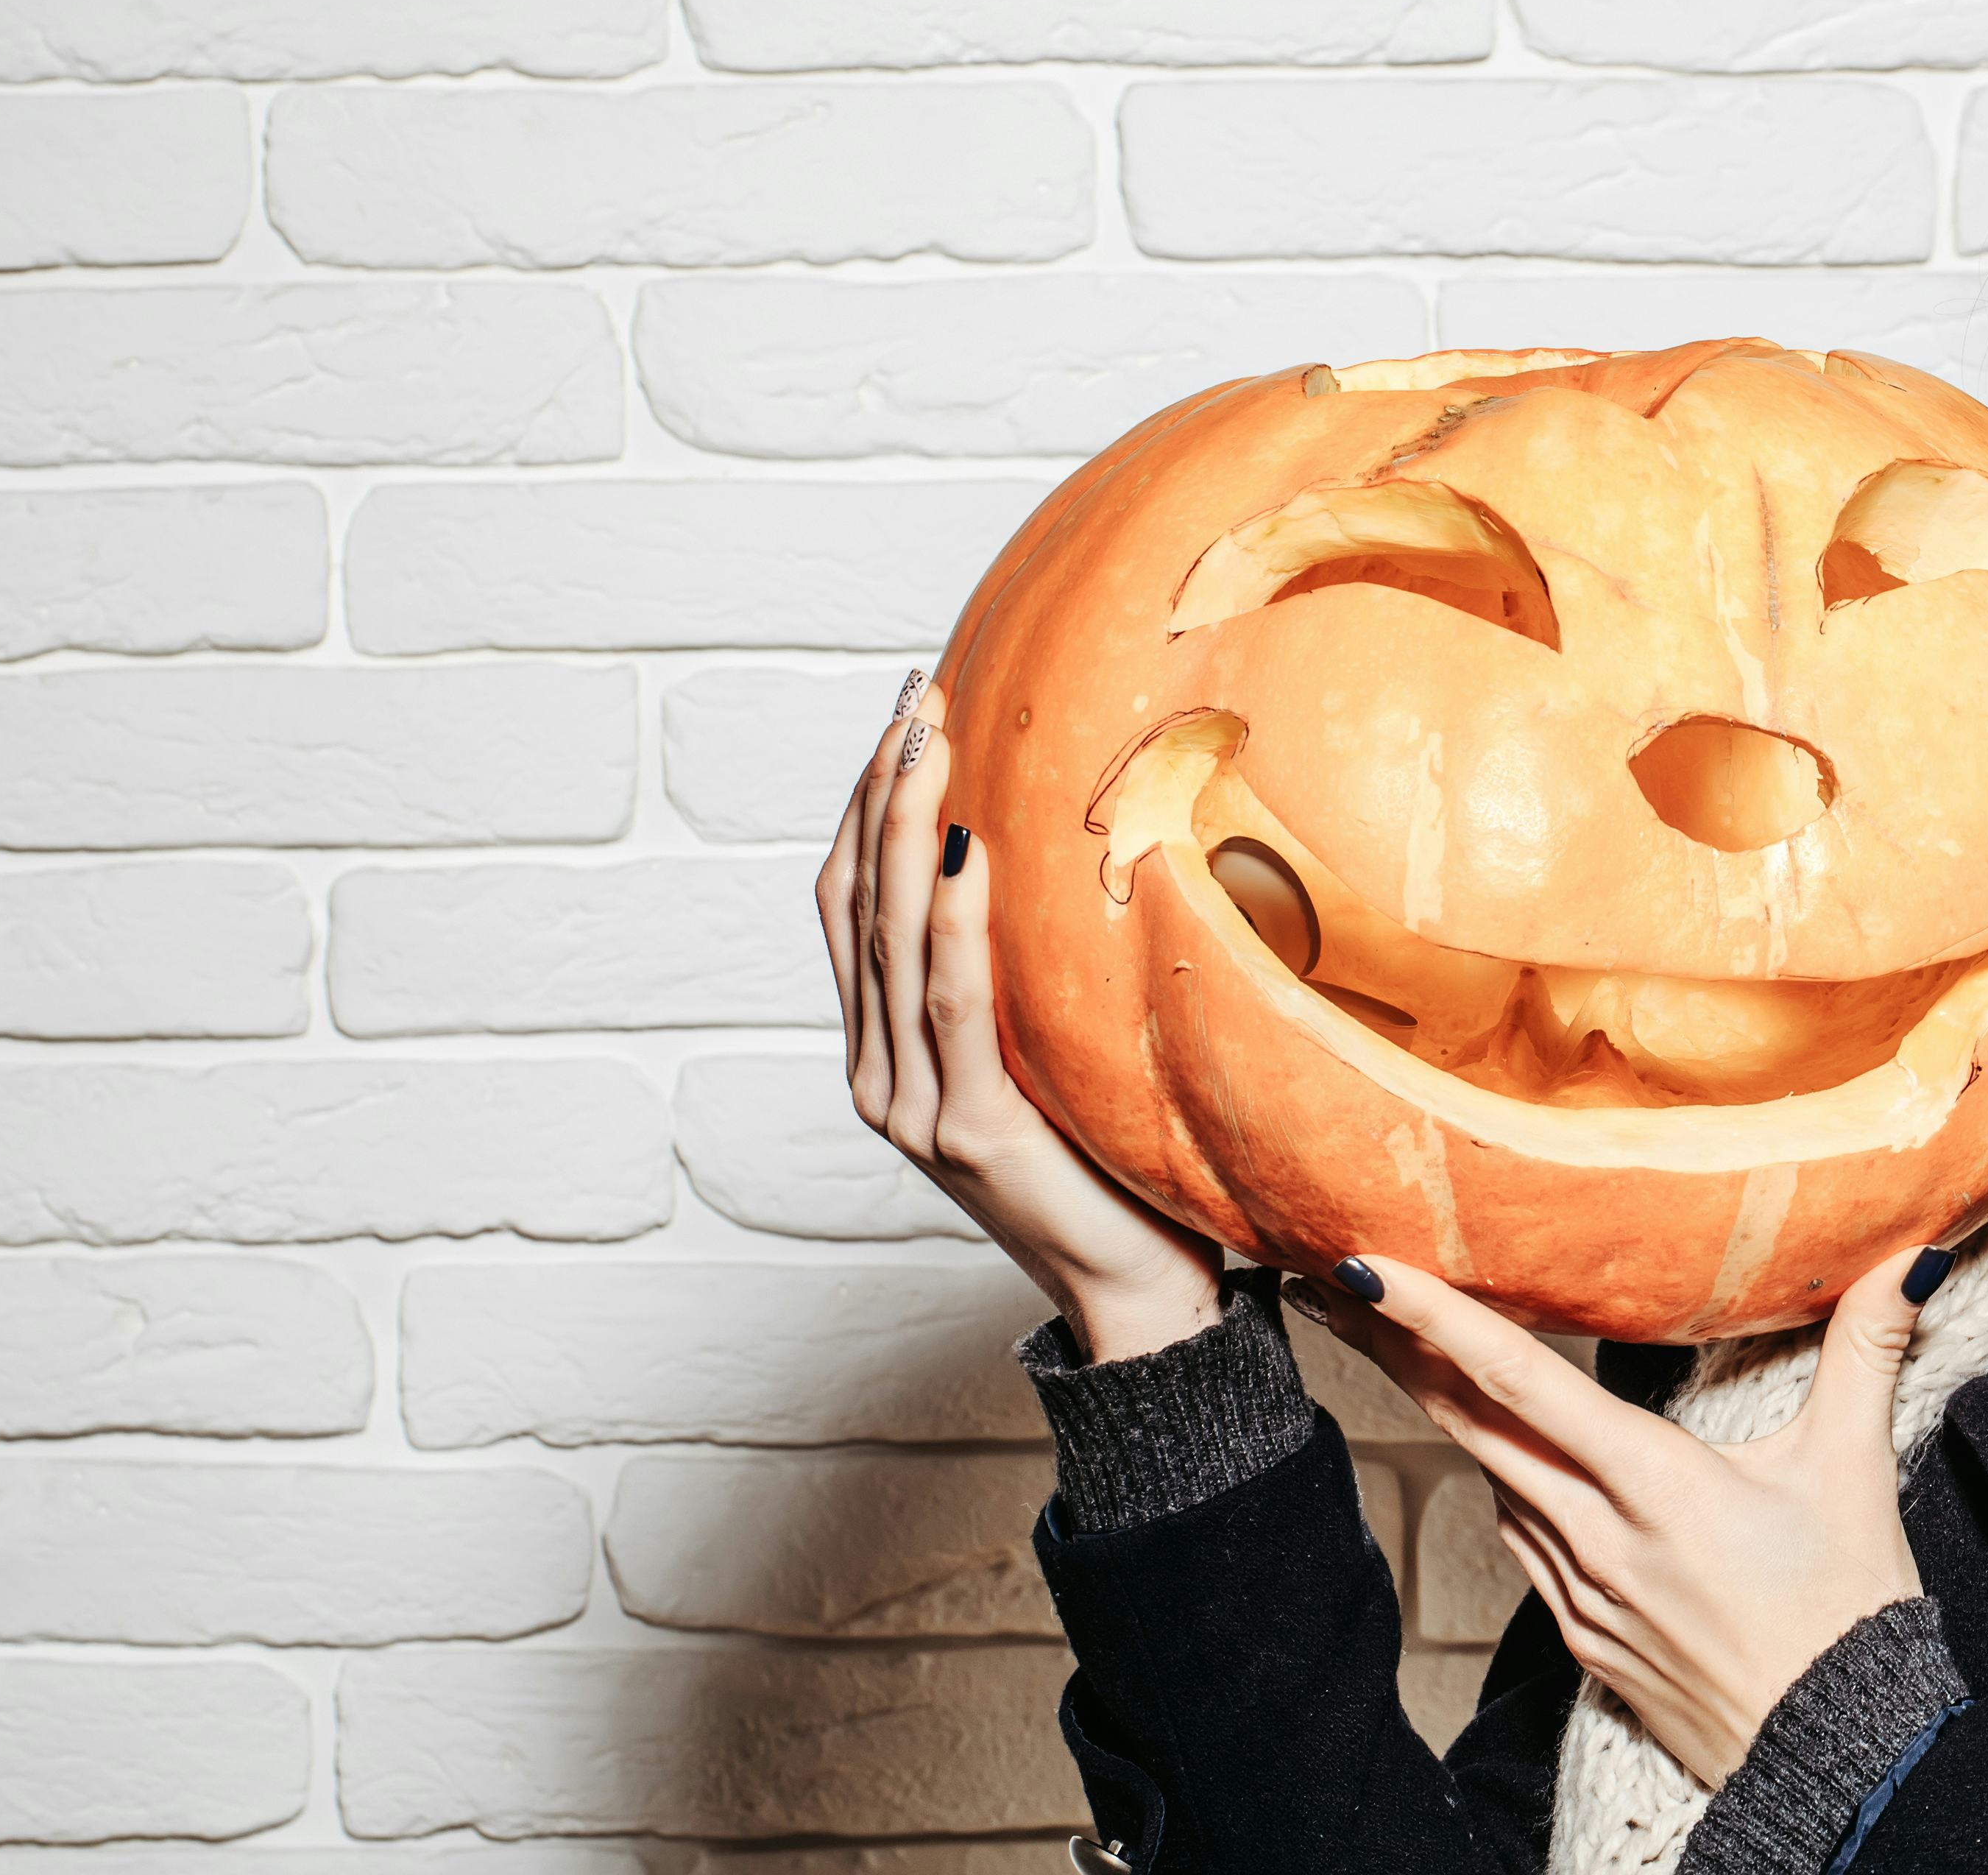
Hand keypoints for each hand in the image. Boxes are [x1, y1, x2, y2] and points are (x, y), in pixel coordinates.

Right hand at [816, 675, 1224, 1362]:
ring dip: (906, 828)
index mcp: (883, 1052)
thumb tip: (1039, 856)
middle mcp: (879, 1076)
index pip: (849, 906)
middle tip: (912, 699)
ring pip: (889, 940)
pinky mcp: (965, 1130)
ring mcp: (911, 1106)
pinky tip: (968, 853)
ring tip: (926, 741)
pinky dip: (953, 923)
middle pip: (856, 906)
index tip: (900, 718)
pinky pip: (950, 1007)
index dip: (863, 807)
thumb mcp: (1041, 1051)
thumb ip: (1011, 980)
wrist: (1137, 1289)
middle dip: (878, 793)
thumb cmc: (1106, 1162)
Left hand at [1296, 1247, 1936, 1785]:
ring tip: (1402, 1346)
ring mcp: (1581, 1594)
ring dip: (1444, 1412)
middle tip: (1336, 1280)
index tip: (1365, 1267)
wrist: (1842, 1759)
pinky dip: (1504, 1486)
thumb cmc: (1851, 1614)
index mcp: (1653, 1486)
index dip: (1434, 1318)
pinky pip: (1523, 1542)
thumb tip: (1909, 1256)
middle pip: (1470, 1423)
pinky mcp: (1584, 1638)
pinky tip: (1504, 1458)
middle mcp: (1598, 1538)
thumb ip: (1867, 1352)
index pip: (1517, 1380)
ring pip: (1491, 1481)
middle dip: (1398, 1347)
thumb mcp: (1857, 1471)